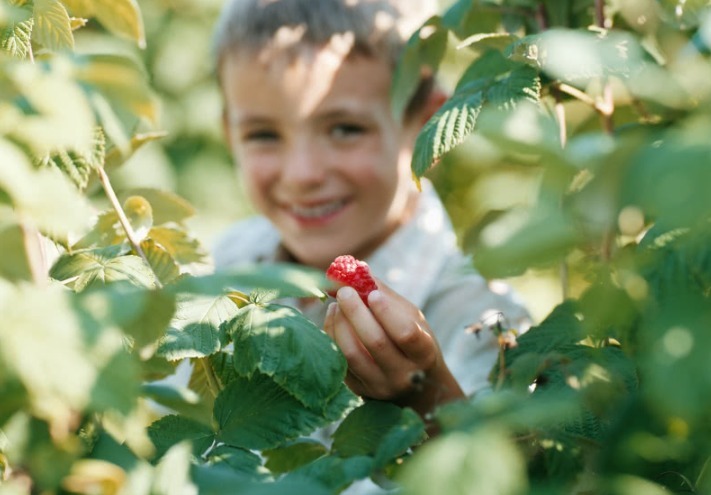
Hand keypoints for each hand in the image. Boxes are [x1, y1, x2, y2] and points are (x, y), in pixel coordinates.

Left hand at [323, 279, 464, 421]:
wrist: (416, 389)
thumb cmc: (414, 343)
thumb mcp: (413, 320)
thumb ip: (387, 297)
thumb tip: (358, 270)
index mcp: (423, 354)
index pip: (406, 334)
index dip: (387, 312)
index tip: (372, 293)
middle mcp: (403, 375)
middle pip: (375, 342)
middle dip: (355, 312)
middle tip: (344, 290)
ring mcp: (379, 386)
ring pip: (351, 353)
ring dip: (339, 323)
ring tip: (337, 303)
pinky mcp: (359, 391)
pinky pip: (339, 361)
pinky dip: (332, 335)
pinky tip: (334, 317)